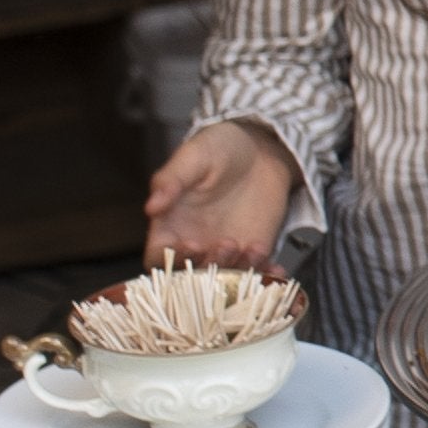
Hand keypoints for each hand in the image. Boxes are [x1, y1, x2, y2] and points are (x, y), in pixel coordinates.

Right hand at [145, 117, 301, 269]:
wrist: (260, 147)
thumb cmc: (218, 148)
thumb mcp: (193, 157)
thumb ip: (171, 180)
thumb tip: (151, 206)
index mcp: (170, 227)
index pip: (158, 259)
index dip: (171, 262)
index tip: (190, 245)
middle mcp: (195, 245)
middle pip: (192, 278)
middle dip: (208, 269)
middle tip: (226, 244)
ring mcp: (225, 251)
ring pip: (225, 280)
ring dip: (238, 272)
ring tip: (249, 247)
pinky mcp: (254, 251)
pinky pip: (257, 273)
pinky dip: (267, 277)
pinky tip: (276, 269)